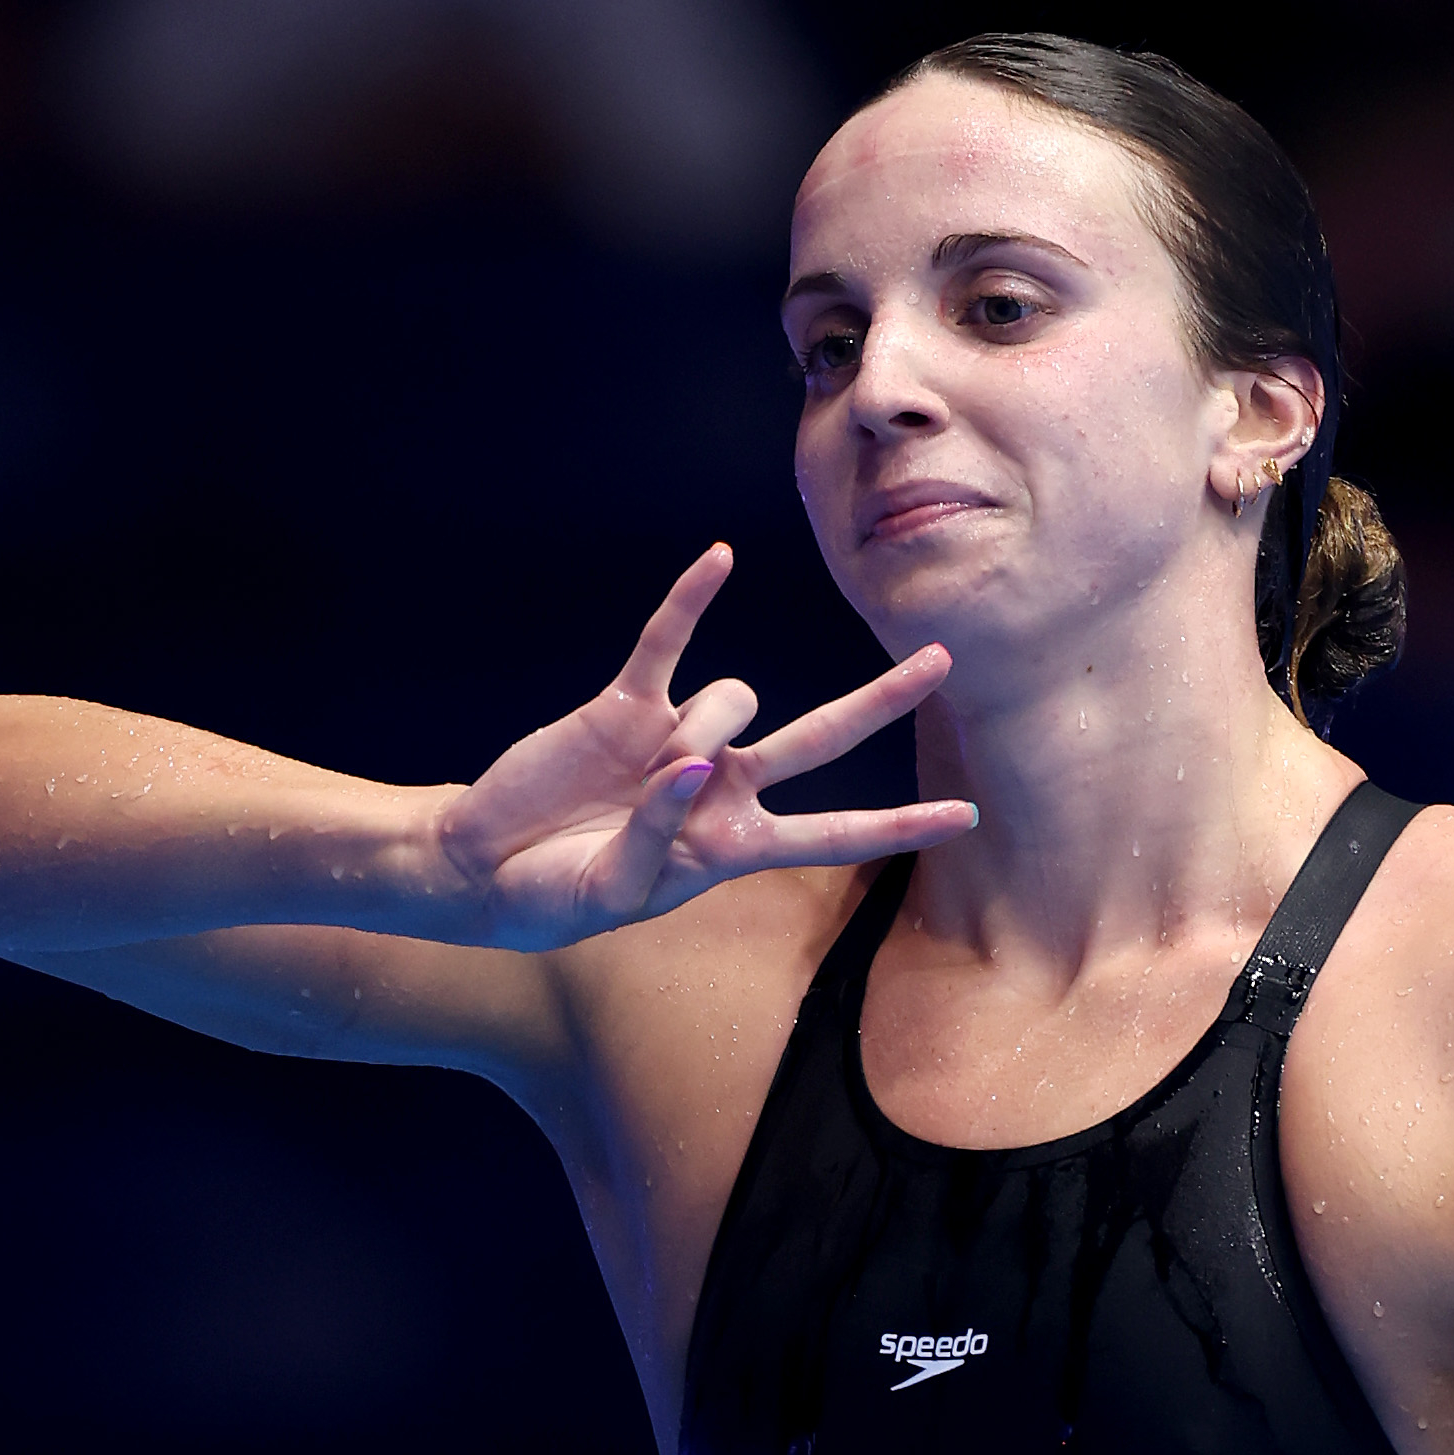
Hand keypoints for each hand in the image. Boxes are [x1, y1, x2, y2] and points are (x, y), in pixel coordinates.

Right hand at [432, 546, 970, 947]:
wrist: (485, 865)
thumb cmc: (554, 896)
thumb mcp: (609, 893)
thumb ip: (657, 839)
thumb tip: (692, 767)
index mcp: (732, 848)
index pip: (836, 834)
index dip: (900, 827)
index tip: (968, 816)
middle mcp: (723, 787)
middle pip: (823, 738)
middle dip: (881, 701)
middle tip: (943, 659)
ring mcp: (680, 739)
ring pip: (731, 702)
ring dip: (693, 734)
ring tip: (636, 779)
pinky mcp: (627, 704)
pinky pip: (668, 641)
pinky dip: (692, 601)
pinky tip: (720, 558)